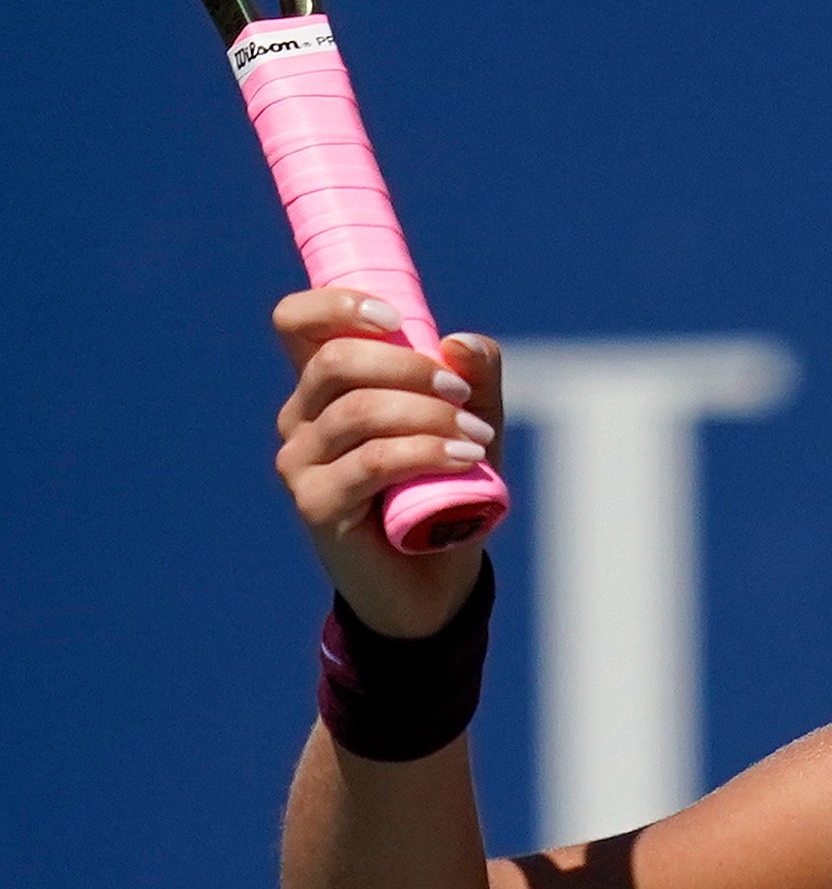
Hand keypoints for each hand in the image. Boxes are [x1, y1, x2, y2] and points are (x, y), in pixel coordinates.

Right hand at [273, 289, 502, 636]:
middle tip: (462, 394)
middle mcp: (301, 419)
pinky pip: (371, 461)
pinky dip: (425, 452)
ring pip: (359, 411)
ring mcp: (301, 462)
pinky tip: (466, 460)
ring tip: (479, 440)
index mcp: (326, 388)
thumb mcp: (470, 427)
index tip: (392, 316)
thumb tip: (461, 341)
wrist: (436, 582)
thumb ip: (475, 380)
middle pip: (335, 361)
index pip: (297, 323)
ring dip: (429, 417)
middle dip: (409, 367)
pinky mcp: (316, 504)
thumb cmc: (447, 494)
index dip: (335, 306)